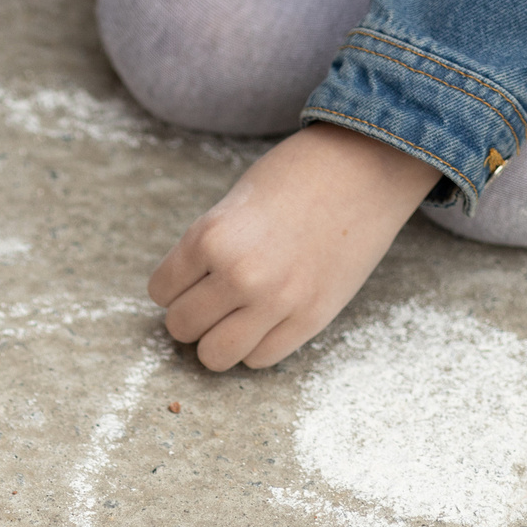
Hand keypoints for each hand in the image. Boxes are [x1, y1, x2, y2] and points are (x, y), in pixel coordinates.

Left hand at [149, 125, 437, 370]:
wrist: (365, 167)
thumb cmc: (296, 176)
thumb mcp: (233, 203)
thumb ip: (206, 249)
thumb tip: (185, 295)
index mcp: (210, 237)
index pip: (161, 291)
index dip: (173, 285)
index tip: (192, 278)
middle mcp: (239, 274)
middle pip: (181, 327)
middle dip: (192, 315)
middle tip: (213, 298)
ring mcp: (277, 301)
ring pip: (214, 356)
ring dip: (217, 340)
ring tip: (234, 318)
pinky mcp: (311, 318)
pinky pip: (259, 359)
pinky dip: (255, 345)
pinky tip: (266, 320)